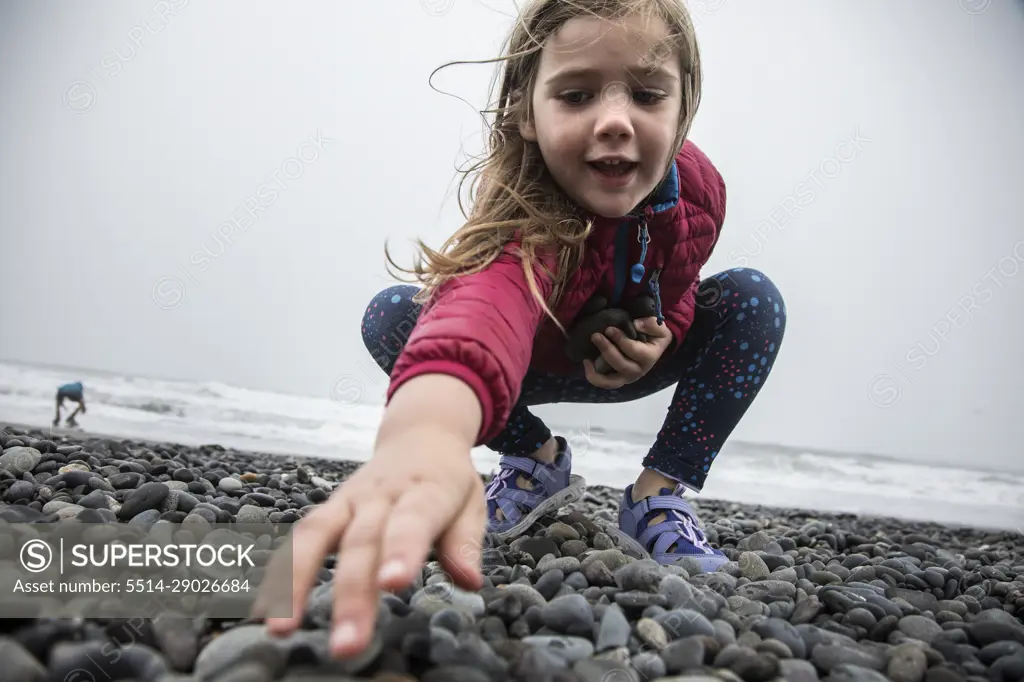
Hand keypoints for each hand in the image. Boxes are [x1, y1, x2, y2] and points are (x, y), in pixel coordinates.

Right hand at [257, 425, 485, 657]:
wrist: (420, 434)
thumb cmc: (447, 479)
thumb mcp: (471, 501)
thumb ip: (465, 540)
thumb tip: (470, 581)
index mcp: (425, 490)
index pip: (412, 520)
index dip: (401, 550)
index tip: (392, 583)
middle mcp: (381, 495)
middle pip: (362, 542)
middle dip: (351, 594)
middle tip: (346, 644)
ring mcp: (349, 500)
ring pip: (317, 535)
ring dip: (297, 583)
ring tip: (282, 628)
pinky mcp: (328, 509)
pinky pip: (300, 538)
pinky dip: (281, 573)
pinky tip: (266, 612)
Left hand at [583, 316, 672, 388]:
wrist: (653, 346)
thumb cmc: (653, 335)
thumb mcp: (659, 327)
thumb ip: (651, 324)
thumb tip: (636, 325)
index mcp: (649, 357)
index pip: (635, 351)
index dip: (621, 340)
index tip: (609, 329)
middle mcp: (638, 370)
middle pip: (621, 365)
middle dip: (607, 350)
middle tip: (595, 336)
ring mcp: (627, 377)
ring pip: (611, 381)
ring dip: (597, 371)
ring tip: (586, 359)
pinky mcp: (617, 379)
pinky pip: (604, 383)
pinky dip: (594, 377)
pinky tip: (587, 362)